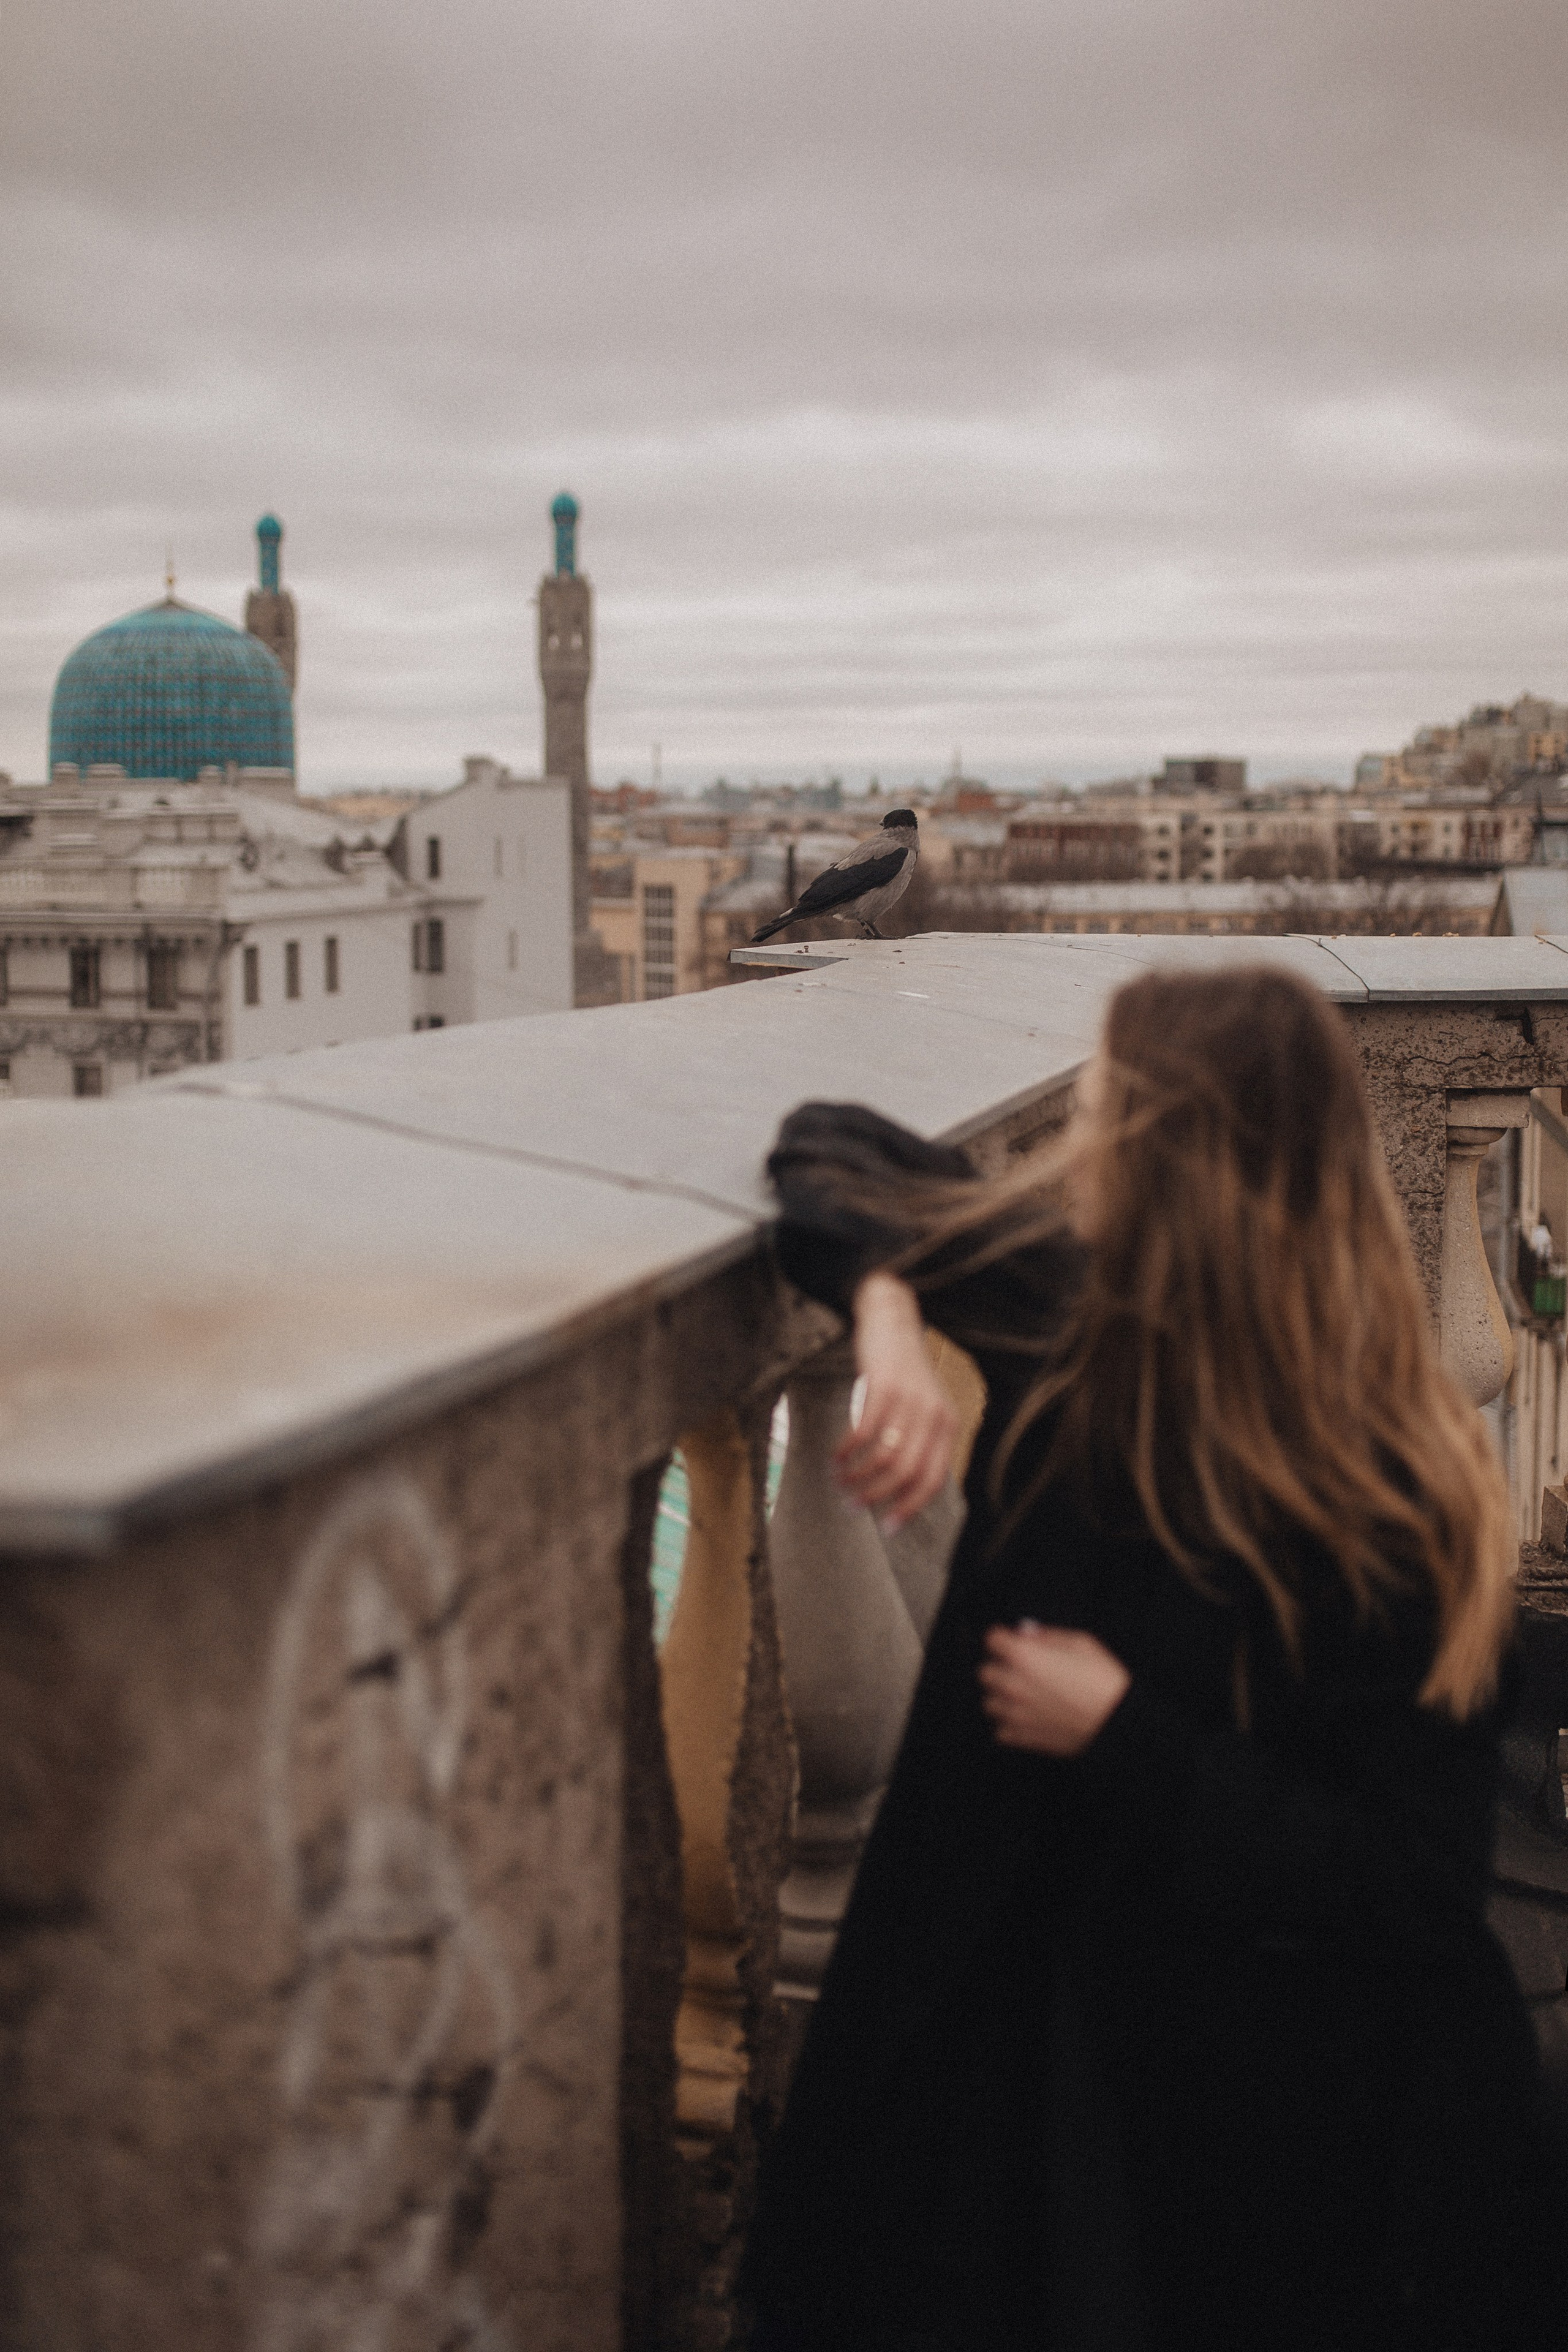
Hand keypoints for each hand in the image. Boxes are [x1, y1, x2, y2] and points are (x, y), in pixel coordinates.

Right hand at [835, 1272, 957, 1534]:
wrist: (893, 1319)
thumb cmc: (904, 1371)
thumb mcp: (924, 1407)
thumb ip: (921, 1442)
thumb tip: (903, 1491)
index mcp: (947, 1425)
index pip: (933, 1480)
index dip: (910, 1508)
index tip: (887, 1528)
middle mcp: (934, 1414)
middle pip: (906, 1473)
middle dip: (876, 1496)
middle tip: (852, 1505)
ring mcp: (910, 1400)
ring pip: (884, 1456)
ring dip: (858, 1476)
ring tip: (840, 1481)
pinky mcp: (884, 1385)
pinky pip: (863, 1431)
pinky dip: (846, 1450)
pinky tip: (835, 1456)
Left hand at [979, 1623, 1129, 1755]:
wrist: (1117, 1722)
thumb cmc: (1103, 1682)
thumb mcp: (1081, 1642)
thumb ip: (1048, 1636)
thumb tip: (1029, 1635)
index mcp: (1024, 1656)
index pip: (992, 1639)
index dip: (1004, 1637)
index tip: (1012, 1640)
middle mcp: (1013, 1684)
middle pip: (985, 1671)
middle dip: (1000, 1666)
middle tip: (1020, 1668)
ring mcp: (1016, 1713)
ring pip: (989, 1702)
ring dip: (1002, 1697)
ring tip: (1023, 1695)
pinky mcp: (1023, 1737)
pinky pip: (1000, 1731)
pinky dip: (1009, 1724)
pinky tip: (1026, 1717)